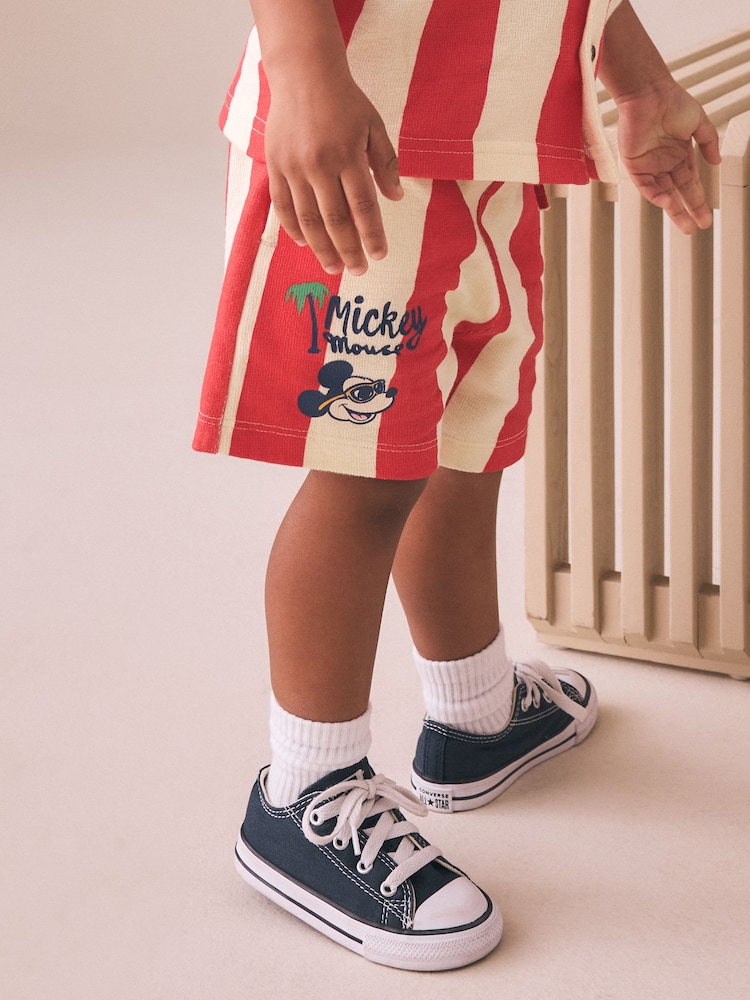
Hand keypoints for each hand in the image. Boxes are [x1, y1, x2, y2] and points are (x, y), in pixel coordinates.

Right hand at [264, 75, 402, 274]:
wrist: (303, 74)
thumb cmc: (344, 101)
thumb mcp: (373, 126)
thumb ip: (385, 163)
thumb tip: (396, 197)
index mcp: (347, 155)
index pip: (363, 206)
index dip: (372, 234)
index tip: (380, 254)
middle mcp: (319, 164)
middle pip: (335, 220)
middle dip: (348, 250)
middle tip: (359, 270)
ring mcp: (294, 167)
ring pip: (308, 219)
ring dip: (322, 248)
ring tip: (333, 267)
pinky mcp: (275, 166)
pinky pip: (283, 206)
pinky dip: (294, 228)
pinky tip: (306, 243)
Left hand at [616, 83, 720, 233]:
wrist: (649, 93)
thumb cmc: (673, 102)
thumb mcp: (699, 122)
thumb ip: (709, 142)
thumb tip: (717, 162)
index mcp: (680, 154)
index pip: (690, 183)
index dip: (698, 201)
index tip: (706, 216)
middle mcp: (665, 163)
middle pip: (677, 193)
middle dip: (686, 211)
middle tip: (695, 228)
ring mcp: (649, 165)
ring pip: (662, 193)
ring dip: (673, 209)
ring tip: (684, 223)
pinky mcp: (634, 165)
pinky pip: (646, 186)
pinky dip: (657, 195)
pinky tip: (669, 203)